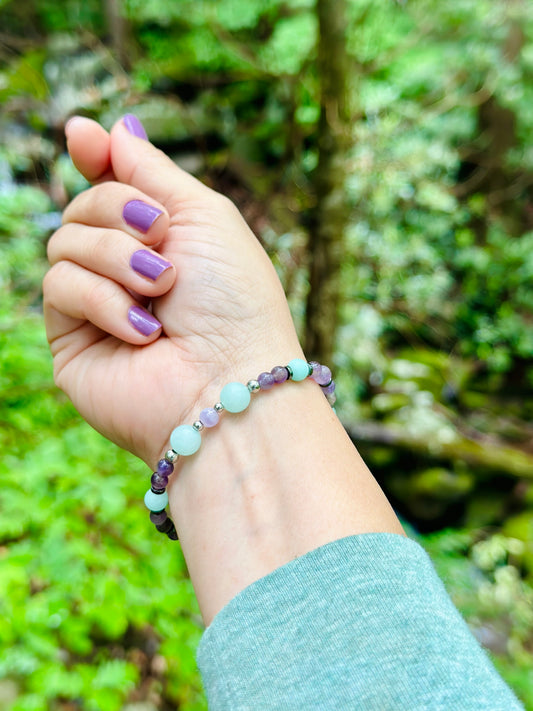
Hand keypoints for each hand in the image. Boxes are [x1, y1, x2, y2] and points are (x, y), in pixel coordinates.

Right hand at [44, 116, 301, 465]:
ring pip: (64, 241)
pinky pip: (59, 287)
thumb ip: (152, 171)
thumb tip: (112, 127)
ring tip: (161, 291)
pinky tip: (143, 331)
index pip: (112, 187)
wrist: (231, 383)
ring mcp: (97, 306)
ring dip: (118, 258)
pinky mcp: (72, 342)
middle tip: (162, 240)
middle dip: (121, 212)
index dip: (95, 158)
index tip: (82, 135)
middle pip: (84, 205)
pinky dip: (104, 300)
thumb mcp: (204, 216)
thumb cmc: (234, 301)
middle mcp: (127, 270)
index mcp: (163, 241)